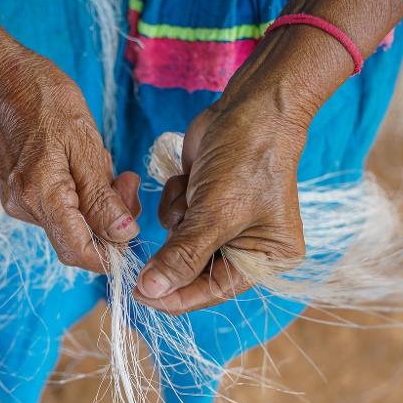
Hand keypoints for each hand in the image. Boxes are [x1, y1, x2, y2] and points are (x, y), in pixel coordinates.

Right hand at [0, 50, 140, 272]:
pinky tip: (87, 169)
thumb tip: (123, 236)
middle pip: (78, 239)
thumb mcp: (87, 146)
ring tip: (107, 166)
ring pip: (73, 225)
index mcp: (40, 194)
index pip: (77, 250)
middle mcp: (25, 207)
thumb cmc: (48, 104)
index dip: (109, 256)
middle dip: (110, 221)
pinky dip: (84, 197)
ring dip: (99, 204)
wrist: (7, 83)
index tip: (134, 239)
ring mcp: (20, 204)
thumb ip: (103, 197)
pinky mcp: (23, 197)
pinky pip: (62, 211)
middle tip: (126, 181)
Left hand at [134, 55, 316, 313]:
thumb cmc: (247, 160)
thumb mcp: (215, 214)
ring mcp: (223, 225)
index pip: (212, 291)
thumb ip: (182, 256)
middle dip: (174, 249)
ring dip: (176, 219)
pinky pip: (172, 218)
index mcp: (265, 260)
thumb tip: (151, 291)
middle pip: (192, 270)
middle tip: (155, 241)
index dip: (174, 296)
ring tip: (196, 191)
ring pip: (176, 243)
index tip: (137, 295)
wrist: (251, 106)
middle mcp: (245, 248)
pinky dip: (174, 201)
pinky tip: (190, 179)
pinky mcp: (203, 204)